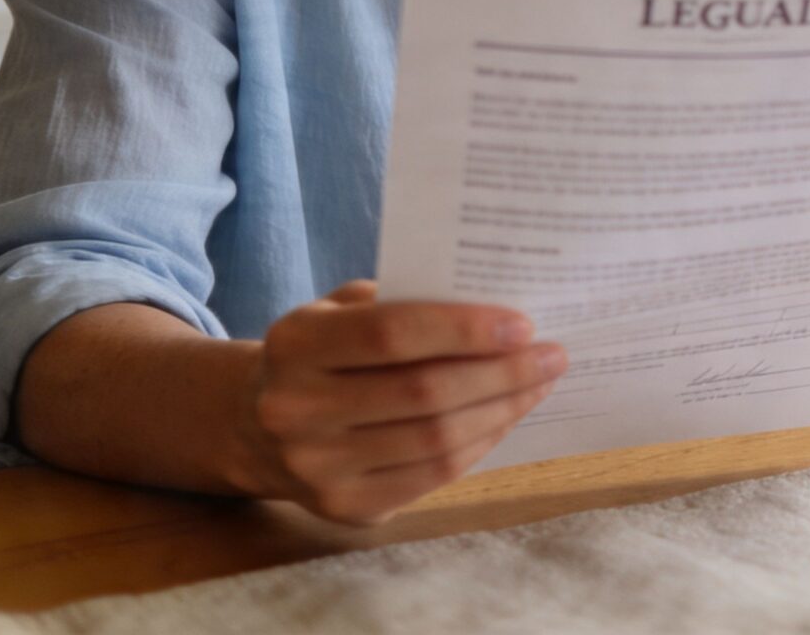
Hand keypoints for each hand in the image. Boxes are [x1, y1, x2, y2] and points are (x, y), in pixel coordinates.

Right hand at [236, 281, 565, 524]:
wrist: (256, 426)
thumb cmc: (324, 352)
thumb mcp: (340, 310)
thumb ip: (404, 300)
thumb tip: (497, 303)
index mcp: (294, 345)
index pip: (391, 333)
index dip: (463, 329)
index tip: (523, 324)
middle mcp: (296, 410)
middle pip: (424, 393)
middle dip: (502, 372)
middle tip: (552, 354)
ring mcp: (318, 468)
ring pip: (437, 440)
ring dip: (503, 409)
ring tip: (540, 383)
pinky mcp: (345, 507)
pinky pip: (434, 475)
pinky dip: (482, 443)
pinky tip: (506, 416)